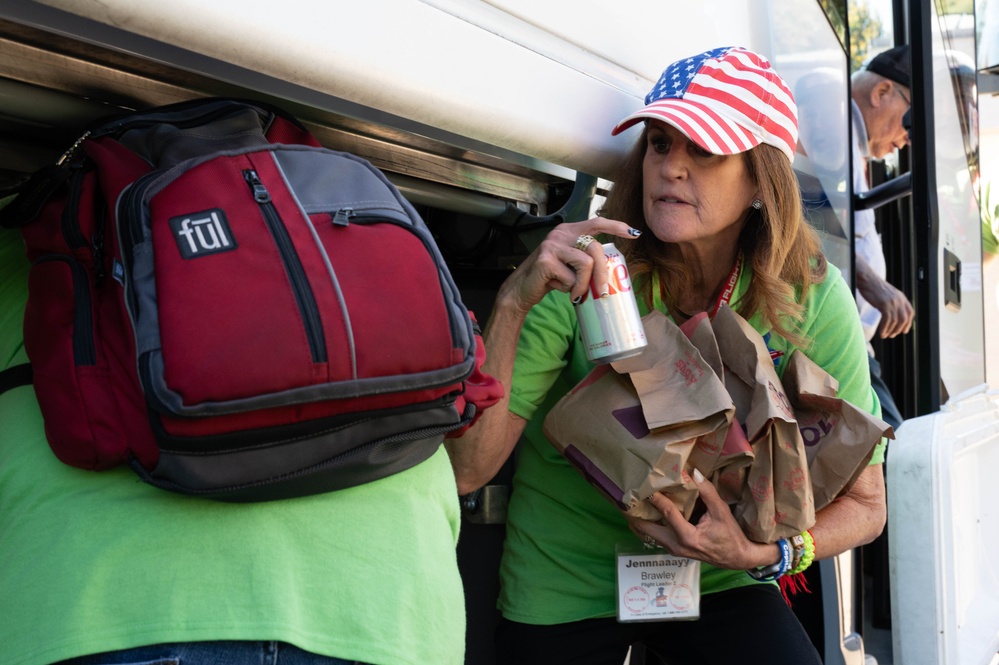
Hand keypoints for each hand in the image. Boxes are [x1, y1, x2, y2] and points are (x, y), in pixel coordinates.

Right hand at [497, 217, 639, 313]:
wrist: (522, 290)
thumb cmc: (549, 278)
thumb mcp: (570, 266)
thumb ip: (585, 261)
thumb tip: (610, 272)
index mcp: (568, 231)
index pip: (595, 222)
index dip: (615, 226)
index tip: (633, 233)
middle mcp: (560, 234)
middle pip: (595, 248)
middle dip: (602, 273)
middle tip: (602, 292)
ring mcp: (552, 245)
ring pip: (586, 264)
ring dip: (584, 285)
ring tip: (575, 294)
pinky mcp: (546, 260)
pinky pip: (571, 277)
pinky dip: (569, 288)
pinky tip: (558, 288)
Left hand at [629, 469, 777, 569]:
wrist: (736, 558)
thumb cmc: (730, 536)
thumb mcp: (722, 512)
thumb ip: (708, 492)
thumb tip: (694, 472)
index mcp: (687, 537)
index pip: (667, 513)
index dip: (656, 497)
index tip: (645, 485)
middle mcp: (676, 545)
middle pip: (646, 529)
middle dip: (636, 513)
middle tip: (628, 496)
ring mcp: (673, 549)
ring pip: (649, 534)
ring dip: (641, 518)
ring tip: (634, 501)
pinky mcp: (674, 549)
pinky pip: (656, 536)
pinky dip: (649, 524)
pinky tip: (648, 512)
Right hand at [855, 257, 912, 338]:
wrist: (867, 279)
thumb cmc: (873, 287)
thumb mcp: (887, 294)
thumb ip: (892, 302)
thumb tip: (892, 314)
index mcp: (901, 297)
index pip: (910, 312)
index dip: (908, 323)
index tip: (903, 330)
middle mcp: (899, 299)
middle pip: (904, 318)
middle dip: (899, 329)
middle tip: (892, 335)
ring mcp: (892, 302)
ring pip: (896, 321)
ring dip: (891, 330)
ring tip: (885, 335)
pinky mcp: (884, 304)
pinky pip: (887, 320)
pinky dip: (885, 328)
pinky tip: (881, 332)